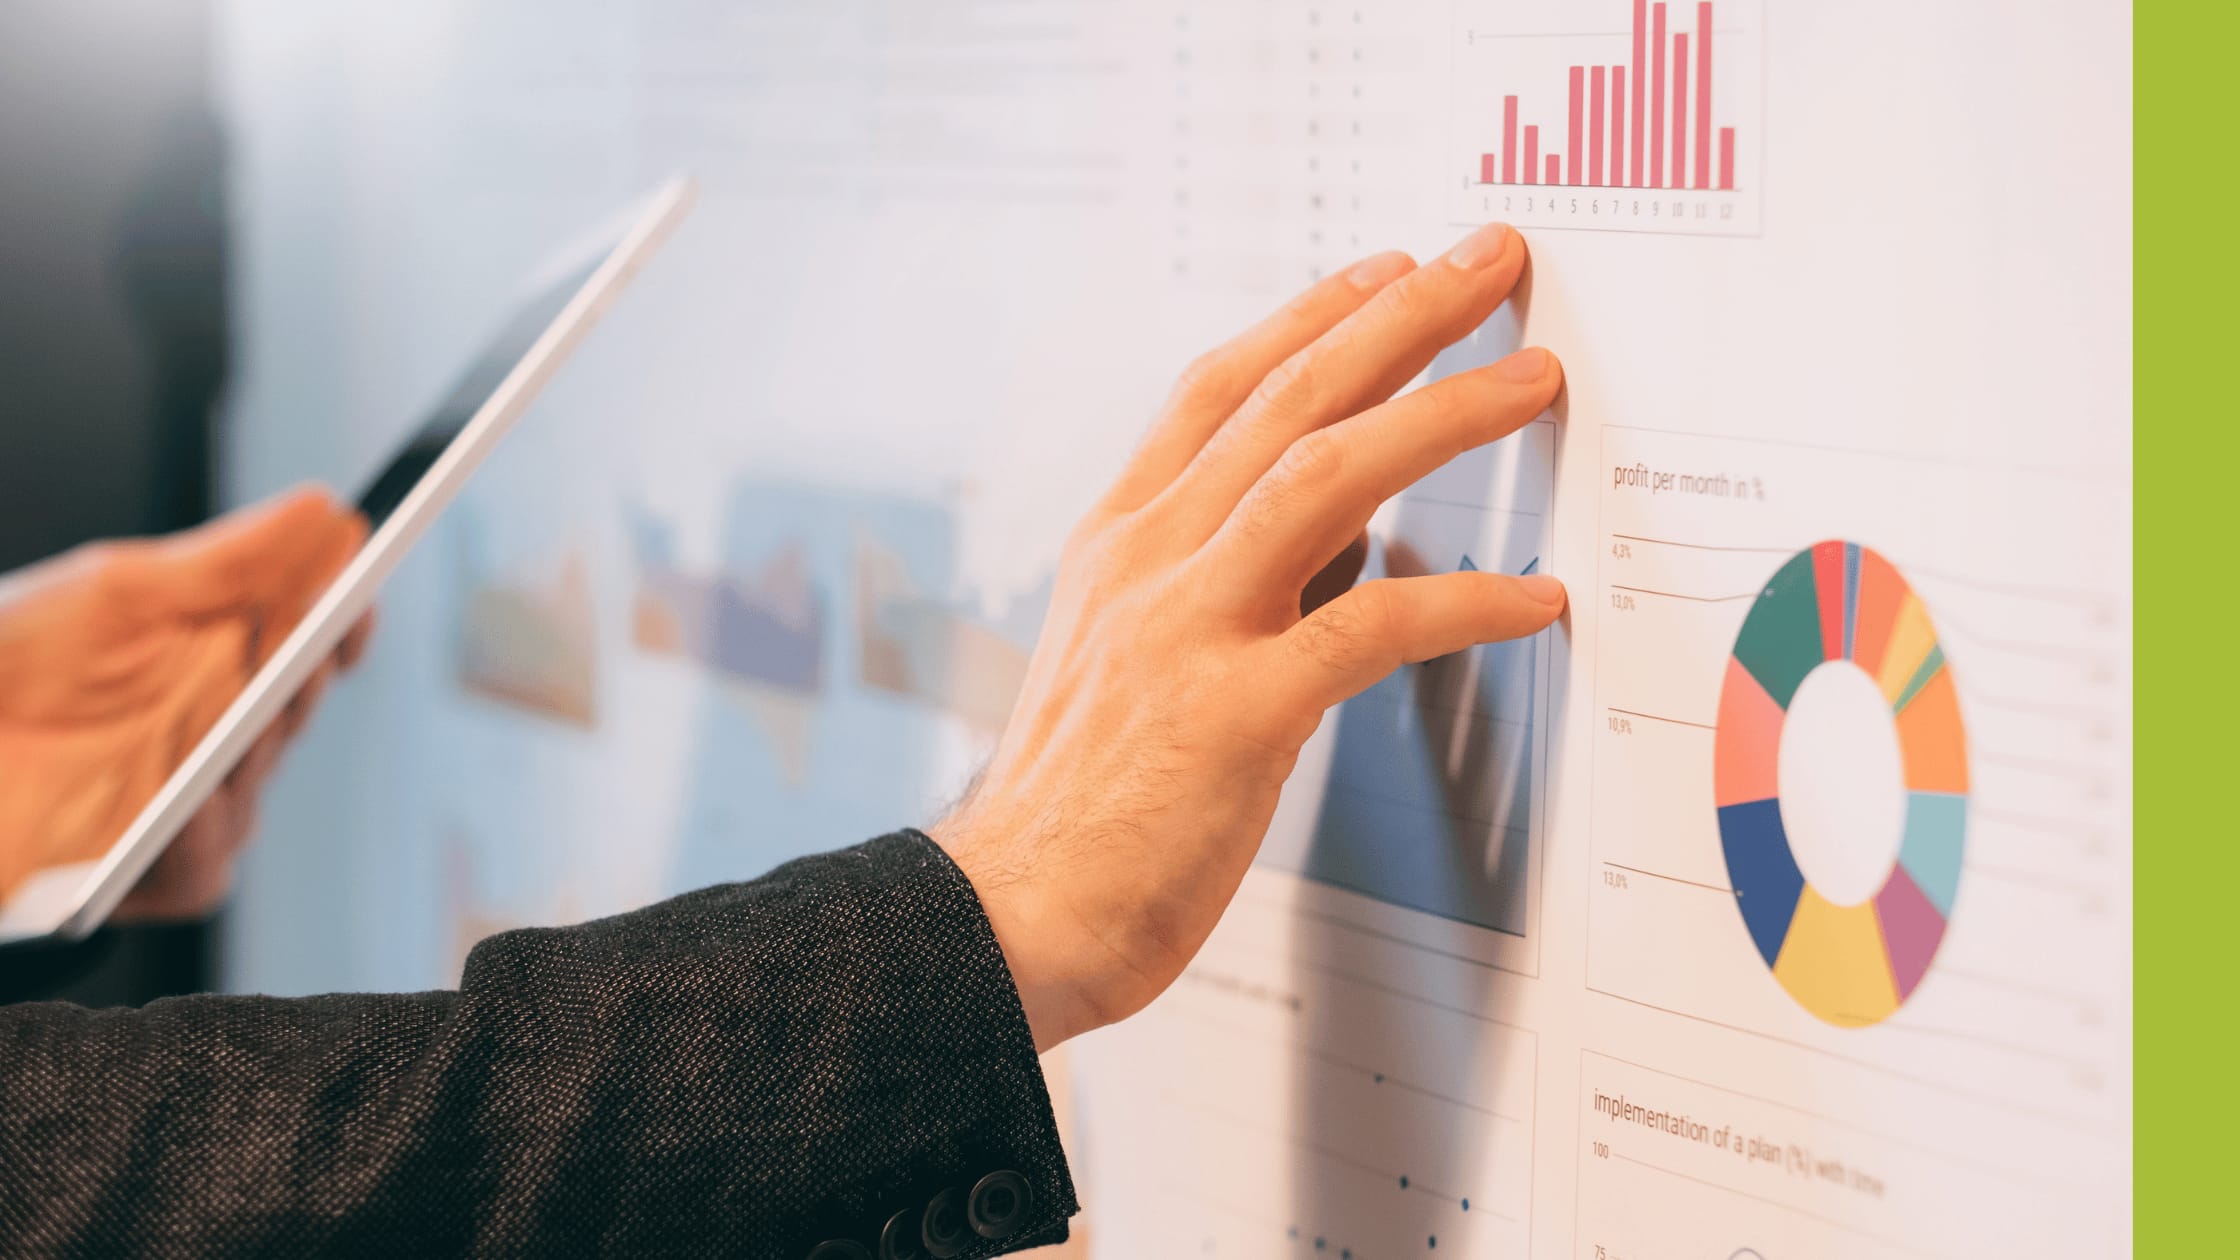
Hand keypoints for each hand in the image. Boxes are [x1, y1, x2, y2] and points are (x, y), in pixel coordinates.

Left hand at [0, 488, 368, 920]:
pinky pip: (202, 869)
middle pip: (290, 712)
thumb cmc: (11, 654)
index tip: (357, 603)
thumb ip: (231, 559)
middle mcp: (206, 732)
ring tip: (231, 734)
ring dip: (248, 760)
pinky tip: (182, 812)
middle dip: (300, 683)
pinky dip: (199, 841)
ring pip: (253, 791)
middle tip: (297, 653)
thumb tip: (325, 509)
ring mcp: (178, 802)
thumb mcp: (123, 591)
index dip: (341, 627)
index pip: (308, 645)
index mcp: (215, 658)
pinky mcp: (142, 870)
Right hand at [934, 222, 1565, 1050]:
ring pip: (1329, 477)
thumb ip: (1228, 581)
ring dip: (1440, 415)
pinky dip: (1465, 602)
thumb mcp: (1131, 657)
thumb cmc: (1079, 805)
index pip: (1218, 389)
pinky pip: (1373, 628)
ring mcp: (1187, 628)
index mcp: (1118, 543)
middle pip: (1286, 399)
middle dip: (1399, 318)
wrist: (1008, 916)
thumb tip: (1348, 530)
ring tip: (1528, 379)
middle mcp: (1147, 561)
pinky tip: (1531, 596)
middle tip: (1487, 262)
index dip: (1311, 316)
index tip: (1388, 269)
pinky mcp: (1235, 712)